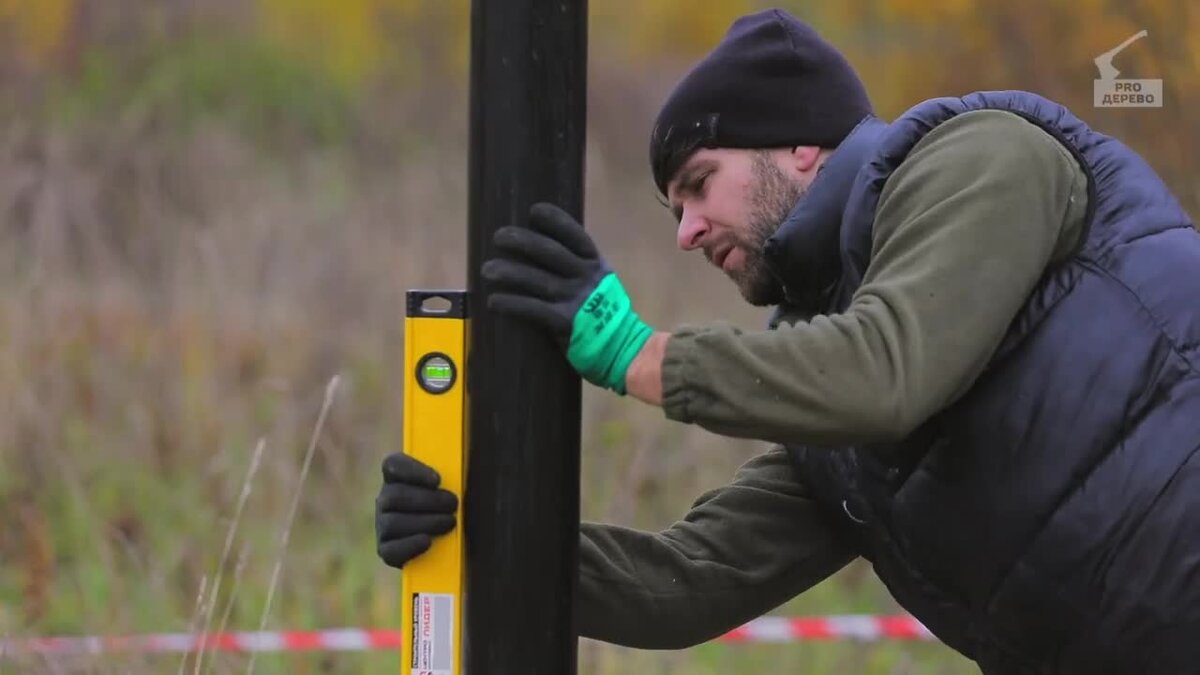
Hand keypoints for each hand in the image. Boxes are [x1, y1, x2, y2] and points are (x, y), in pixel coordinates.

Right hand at [375, 452, 457, 568]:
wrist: (448, 544)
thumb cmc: (452, 506)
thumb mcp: (452, 487)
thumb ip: (454, 478)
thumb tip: (466, 476)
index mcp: (398, 477)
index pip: (392, 465)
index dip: (412, 471)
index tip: (438, 480)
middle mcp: (386, 500)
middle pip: (394, 495)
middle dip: (427, 500)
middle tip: (453, 504)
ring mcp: (383, 526)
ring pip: (391, 523)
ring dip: (424, 522)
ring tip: (449, 522)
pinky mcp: (386, 550)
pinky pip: (389, 550)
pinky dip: (409, 545)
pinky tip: (427, 541)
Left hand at [481, 202, 653, 393]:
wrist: (624, 349)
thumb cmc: (606, 315)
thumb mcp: (602, 283)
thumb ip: (580, 267)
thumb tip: (547, 250)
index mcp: (596, 264)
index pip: (574, 235)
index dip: (554, 221)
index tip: (533, 211)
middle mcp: (586, 277)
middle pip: (550, 252)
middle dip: (522, 241)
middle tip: (499, 237)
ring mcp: (576, 299)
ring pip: (536, 279)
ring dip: (508, 272)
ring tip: (487, 270)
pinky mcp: (564, 322)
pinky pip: (532, 309)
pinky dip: (511, 303)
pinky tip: (493, 301)